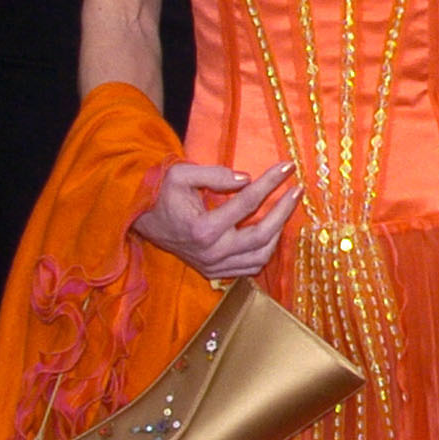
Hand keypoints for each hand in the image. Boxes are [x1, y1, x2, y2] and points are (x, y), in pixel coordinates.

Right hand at [133, 160, 300, 278]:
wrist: (141, 219)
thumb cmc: (161, 193)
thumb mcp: (182, 175)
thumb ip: (214, 175)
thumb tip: (247, 179)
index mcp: (202, 228)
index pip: (247, 203)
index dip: (270, 183)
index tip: (287, 167)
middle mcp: (210, 252)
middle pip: (261, 235)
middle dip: (284, 211)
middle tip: (297, 190)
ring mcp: (213, 266)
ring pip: (260, 257)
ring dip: (278, 233)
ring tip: (286, 208)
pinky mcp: (213, 272)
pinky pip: (250, 267)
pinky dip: (265, 250)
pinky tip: (271, 231)